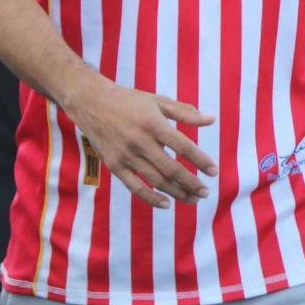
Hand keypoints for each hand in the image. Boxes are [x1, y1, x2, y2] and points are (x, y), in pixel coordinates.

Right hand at [65, 72, 216, 207]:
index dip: (200, 161)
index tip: (214, 172)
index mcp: (153, 124)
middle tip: (205, 192)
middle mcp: (139, 141)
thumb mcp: (158, 101)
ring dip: (176, 193)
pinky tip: (166, 203)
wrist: (90, 101)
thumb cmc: (129, 100)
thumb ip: (185, 113)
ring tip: (193, 199)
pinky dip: (151, 198)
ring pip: (155, 180)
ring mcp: (126, 155)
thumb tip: (211, 120)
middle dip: (191, 183)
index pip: (183, 147)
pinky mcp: (114, 165)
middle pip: (171, 169)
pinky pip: (134, 187)